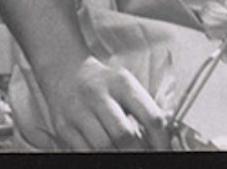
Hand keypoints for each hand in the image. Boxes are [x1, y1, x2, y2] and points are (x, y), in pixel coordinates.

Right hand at [37, 55, 169, 149]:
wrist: (63, 70)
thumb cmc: (103, 83)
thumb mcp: (125, 86)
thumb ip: (145, 108)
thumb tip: (163, 139)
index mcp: (122, 83)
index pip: (151, 117)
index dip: (161, 141)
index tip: (163, 150)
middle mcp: (98, 95)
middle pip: (125, 135)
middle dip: (139, 152)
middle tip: (145, 157)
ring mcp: (78, 111)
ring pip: (104, 146)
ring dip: (118, 155)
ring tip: (125, 154)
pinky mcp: (64, 126)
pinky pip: (84, 150)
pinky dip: (100, 156)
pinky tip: (108, 153)